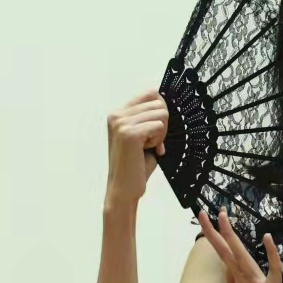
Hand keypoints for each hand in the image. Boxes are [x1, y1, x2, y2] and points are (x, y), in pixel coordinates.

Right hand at [104, 89, 167, 208]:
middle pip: (159, 102)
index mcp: (118, 113)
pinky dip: (159, 140)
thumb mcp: (141, 136)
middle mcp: (117, 115)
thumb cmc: (134, 165)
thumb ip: (148, 118)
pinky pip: (159, 126)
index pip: (150, 93)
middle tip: (153, 142)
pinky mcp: (129, 134)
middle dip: (163, 124)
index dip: (161, 110)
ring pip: (162, 114)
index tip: (157, 129)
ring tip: (148, 147)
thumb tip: (165, 103)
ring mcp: (121, 123)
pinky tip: (148, 151)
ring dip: (161, 133)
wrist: (123, 189)